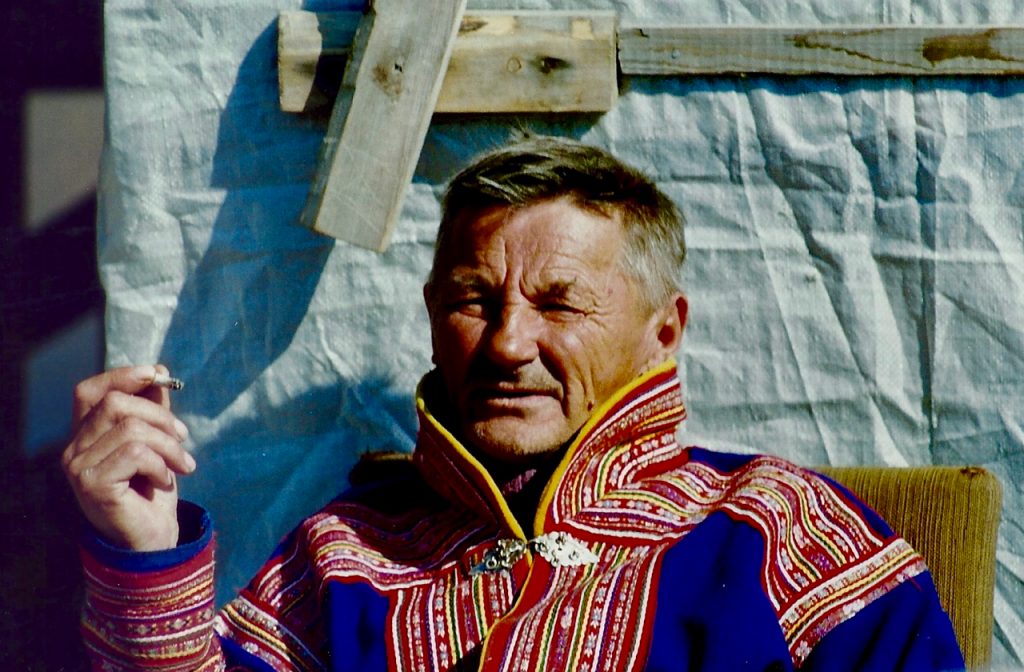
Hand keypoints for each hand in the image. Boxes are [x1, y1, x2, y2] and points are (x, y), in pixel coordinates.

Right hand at [62, 364, 195, 550]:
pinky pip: (136, 453)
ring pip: (131, 428)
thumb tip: (157, 371)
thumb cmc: (153, 492)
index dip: (121, 376)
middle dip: (161, 416)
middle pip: (115, 403)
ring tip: (183, 465)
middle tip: (184, 438)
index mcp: (85, 436)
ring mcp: (78, 467)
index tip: (158, 375)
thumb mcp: (157, 443)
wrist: (153, 541)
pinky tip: (166, 481)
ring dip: (169, 444)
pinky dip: (161, 464)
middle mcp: (73, 449)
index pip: (89, 391)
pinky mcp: (92, 484)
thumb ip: (153, 409)